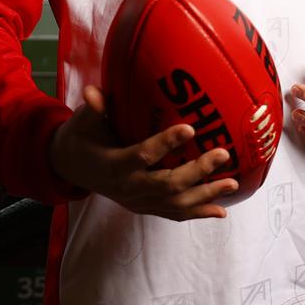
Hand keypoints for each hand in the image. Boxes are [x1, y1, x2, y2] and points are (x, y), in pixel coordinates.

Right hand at [49, 85, 237, 219]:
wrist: (71, 166)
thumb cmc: (82, 136)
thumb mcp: (84, 120)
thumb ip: (95, 107)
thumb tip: (94, 90)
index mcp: (114, 164)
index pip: (143, 155)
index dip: (166, 143)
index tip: (190, 127)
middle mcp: (128, 188)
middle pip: (168, 185)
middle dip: (198, 171)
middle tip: (223, 153)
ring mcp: (138, 202)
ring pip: (176, 204)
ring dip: (206, 195)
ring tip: (232, 183)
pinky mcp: (145, 208)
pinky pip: (174, 214)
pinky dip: (198, 213)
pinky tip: (220, 211)